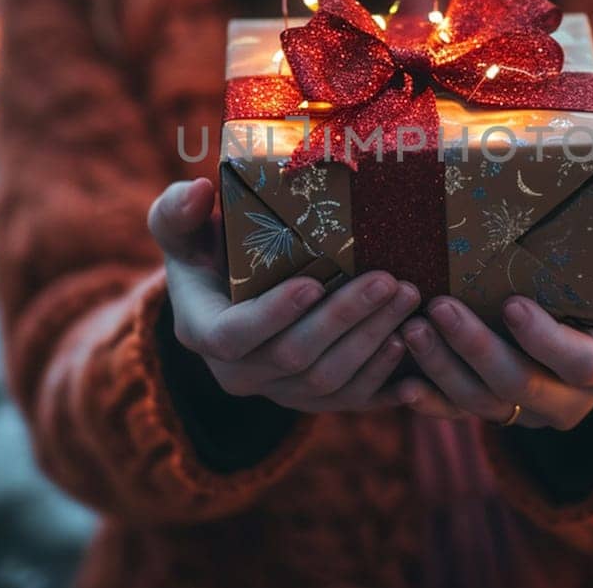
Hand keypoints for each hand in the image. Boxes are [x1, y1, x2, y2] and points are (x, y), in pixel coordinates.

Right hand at [148, 177, 420, 411]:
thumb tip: (197, 190)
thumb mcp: (180, 228)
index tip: (313, 282)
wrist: (225, 295)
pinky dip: (384, 384)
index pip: (233, 336)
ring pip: (328, 381)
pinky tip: (414, 359)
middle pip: (294, 357)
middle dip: (344, 318)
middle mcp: (237, 373)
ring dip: (372, 343)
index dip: (273, 314)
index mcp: (202, 331)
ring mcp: (276, 391)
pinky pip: (349, 401)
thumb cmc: (204, 250)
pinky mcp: (310, 399)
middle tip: (388, 280)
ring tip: (407, 300)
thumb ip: (178, 210)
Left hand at [394, 222, 592, 428]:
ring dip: (443, 370)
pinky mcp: (497, 408)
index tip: (512, 304)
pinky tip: (400, 384)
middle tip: (440, 307)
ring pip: (483, 404)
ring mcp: (529, 409)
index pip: (580, 364)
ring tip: (412, 328)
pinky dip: (429, 402)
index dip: (545, 341)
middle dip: (477, 350)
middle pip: (520, 387)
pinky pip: (459, 414)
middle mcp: (570, 398)